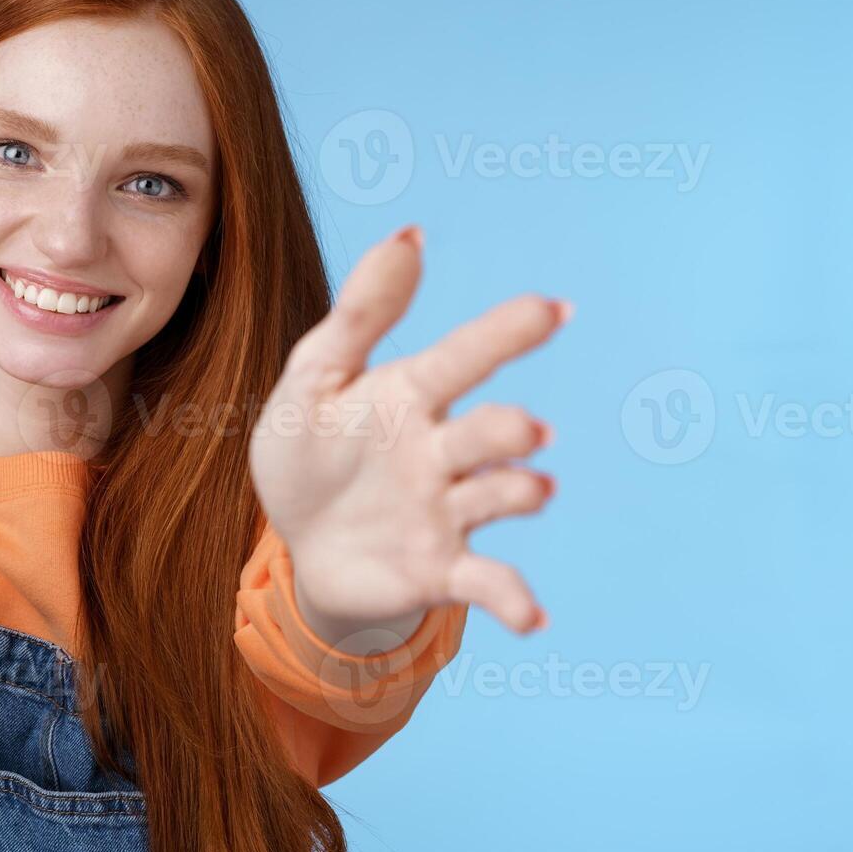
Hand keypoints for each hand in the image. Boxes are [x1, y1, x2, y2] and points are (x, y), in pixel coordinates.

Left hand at [249, 225, 566, 642]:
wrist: (297, 542)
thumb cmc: (313, 449)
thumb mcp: (315, 377)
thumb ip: (360, 312)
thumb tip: (410, 233)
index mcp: (412, 397)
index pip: (466, 357)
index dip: (508, 333)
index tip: (555, 308)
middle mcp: (443, 451)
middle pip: (488, 434)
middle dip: (511, 431)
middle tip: (527, 429)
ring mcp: (446, 512)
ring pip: (497, 498)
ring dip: (518, 494)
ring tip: (533, 490)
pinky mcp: (439, 569)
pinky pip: (486, 583)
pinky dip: (515, 600)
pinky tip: (534, 618)